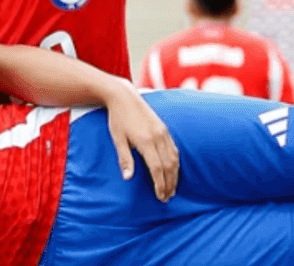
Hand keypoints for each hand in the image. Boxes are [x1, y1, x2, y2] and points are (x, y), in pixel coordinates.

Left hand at [104, 83, 179, 201]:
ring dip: (174, 175)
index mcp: (146, 141)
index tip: (160, 197)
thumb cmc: (118, 118)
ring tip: (172, 189)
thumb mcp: (118, 139)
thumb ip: (124, 159)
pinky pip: (174, 149)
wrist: (124, 96)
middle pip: (169, 166)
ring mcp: (163, 132)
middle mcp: (158, 136)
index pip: (157, 168)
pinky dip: (176, 163)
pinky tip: (173, 171)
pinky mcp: (165, 129)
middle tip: (167, 197)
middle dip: (169, 183)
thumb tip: (127, 178)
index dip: (160, 184)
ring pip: (174, 158)